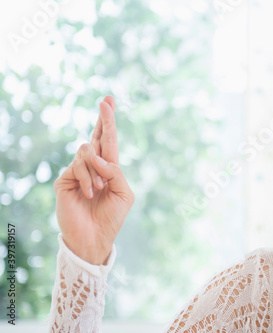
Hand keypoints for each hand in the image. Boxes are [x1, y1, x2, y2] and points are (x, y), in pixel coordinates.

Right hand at [53, 96, 133, 264]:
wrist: (95, 238)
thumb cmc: (112, 217)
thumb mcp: (124, 193)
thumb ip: (116, 172)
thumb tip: (98, 156)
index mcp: (109, 168)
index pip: (108, 140)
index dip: (108, 122)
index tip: (109, 101)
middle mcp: (93, 166)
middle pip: (97, 136)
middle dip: (104, 118)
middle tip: (106, 101)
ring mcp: (78, 172)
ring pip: (87, 152)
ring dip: (97, 169)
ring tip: (99, 189)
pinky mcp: (65, 180)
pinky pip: (78, 167)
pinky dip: (88, 179)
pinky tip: (90, 194)